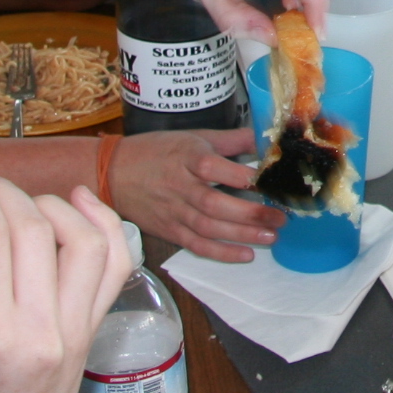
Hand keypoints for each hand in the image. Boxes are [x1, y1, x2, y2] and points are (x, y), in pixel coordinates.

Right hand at [0, 156, 125, 392]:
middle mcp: (40, 331)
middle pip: (33, 230)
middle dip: (3, 191)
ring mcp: (75, 331)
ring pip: (85, 242)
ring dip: (54, 205)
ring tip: (22, 201)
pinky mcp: (93, 332)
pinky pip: (115, 267)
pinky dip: (105, 227)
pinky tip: (78, 205)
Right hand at [109, 125, 281, 263]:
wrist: (112, 174)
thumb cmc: (156, 151)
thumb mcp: (194, 137)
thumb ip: (231, 140)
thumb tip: (265, 139)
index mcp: (188, 158)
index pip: (217, 167)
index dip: (244, 177)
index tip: (271, 181)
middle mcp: (181, 186)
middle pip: (215, 204)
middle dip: (250, 213)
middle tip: (280, 217)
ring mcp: (175, 211)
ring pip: (209, 227)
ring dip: (242, 235)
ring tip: (271, 236)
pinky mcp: (170, 230)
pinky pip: (197, 245)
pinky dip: (221, 253)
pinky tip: (246, 255)